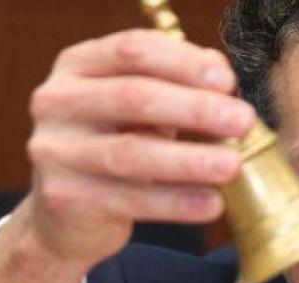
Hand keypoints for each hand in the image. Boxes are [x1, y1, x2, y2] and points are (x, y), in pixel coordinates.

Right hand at [0, 30, 254, 282]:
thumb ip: (174, 85)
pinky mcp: (66, 198)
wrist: (64, 214)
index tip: (228, 81)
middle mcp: (58, 102)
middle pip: (133, 98)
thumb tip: (219, 72)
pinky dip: (177, 203)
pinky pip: (132, 200)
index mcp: (77, 66)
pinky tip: (212, 203)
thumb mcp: (136, 109)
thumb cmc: (113, 146)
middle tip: (242, 121)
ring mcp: (56, 152)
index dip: (184, 63)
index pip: (132, 50)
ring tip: (232, 165)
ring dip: (190, 160)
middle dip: (195, 109)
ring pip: (132, 153)